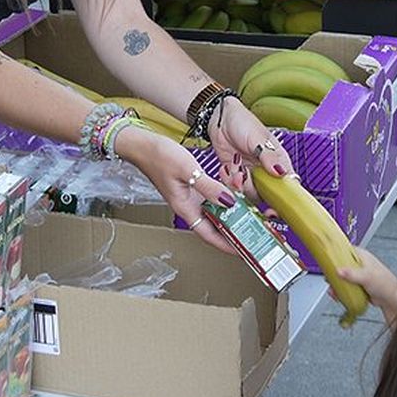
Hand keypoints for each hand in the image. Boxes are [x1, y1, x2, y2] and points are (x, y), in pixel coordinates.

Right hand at [118, 126, 237, 253]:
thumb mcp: (187, 170)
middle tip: (253, 234)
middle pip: (213, 227)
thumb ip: (209, 187)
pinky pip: (210, 199)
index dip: (227, 246)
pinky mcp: (190, 187)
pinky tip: (234, 195)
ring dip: (230, 216)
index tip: (243, 251)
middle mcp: (188, 206)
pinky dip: (222, 200)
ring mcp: (189, 197)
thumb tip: (229, 201)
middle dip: (232, 233)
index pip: (209, 235)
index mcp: (185, 208)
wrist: (142, 145)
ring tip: (249, 218)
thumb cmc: (158, 156)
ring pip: (213, 213)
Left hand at [212, 95, 296, 189]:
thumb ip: (269, 155)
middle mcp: (266, 170)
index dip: (283, 197)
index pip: (288, 184)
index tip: (272, 203)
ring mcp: (251, 174)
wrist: (218, 119)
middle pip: (267, 193)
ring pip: (249, 193)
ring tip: (233, 169)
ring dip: (239, 184)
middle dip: (253, 190)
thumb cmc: (242, 121)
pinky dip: (228, 181)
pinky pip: (234, 188)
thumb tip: (281, 172)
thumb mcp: (257, 137)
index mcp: (278, 160)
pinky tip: (226, 168)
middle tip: (243, 178)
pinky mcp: (236, 175)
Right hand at [335, 246, 396, 324]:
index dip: (334, 253)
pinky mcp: (357, 285)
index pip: (344, 249)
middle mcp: (359, 264)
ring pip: (342, 277)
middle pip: (340, 265)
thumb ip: (352, 274)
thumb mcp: (366, 276)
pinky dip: (341, 291)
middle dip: (333, 274)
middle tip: (328, 280)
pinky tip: (339, 296)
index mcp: (362, 256)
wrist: (391, 300)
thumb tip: (338, 270)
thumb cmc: (385, 284)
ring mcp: (358, 275)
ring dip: (336, 284)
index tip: (325, 258)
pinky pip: (346, 286)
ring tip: (333, 292)